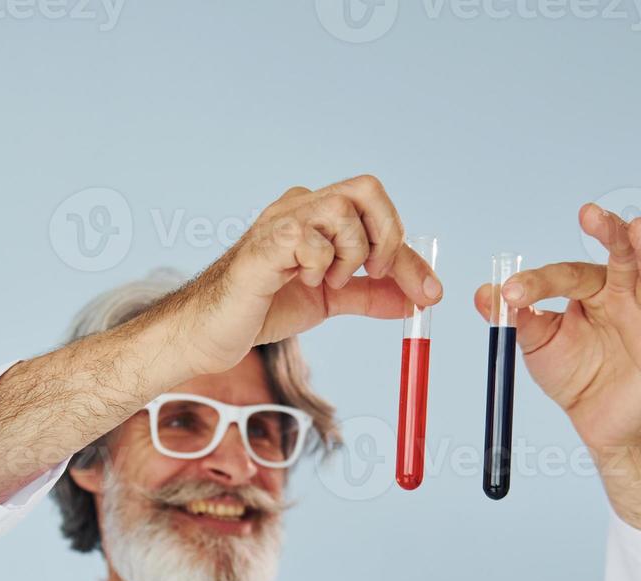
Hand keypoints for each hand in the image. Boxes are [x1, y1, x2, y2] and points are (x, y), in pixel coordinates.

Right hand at [178, 175, 441, 376]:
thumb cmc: (261, 307)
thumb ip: (369, 294)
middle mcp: (300, 206)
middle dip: (387, 236)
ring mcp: (280, 221)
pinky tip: (298, 282)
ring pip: (342, 211)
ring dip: (349, 255)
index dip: (410, 254)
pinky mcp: (263, 245)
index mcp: (318, 215)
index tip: (428, 293)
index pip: (378, 214)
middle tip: (374, 273)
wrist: (211, 332)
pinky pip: (310, 239)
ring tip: (324, 283)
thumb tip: (414, 300)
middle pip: (366, 188)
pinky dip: (319, 266)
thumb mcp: (328, 300)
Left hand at [473, 205, 640, 456]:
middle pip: (621, 257)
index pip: (566, 275)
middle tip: (592, 214)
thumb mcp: (536, 344)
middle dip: (610, 234)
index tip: (510, 293)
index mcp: (589, 289)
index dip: (538, 283)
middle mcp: (623, 295)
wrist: (592, 420)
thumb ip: (517, 318)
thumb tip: (484, 294)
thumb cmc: (569, 371)